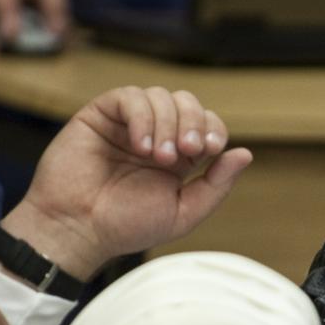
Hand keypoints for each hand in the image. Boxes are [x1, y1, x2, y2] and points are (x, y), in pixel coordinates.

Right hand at [0, 87, 253, 279]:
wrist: (79, 229)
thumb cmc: (127, 226)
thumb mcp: (183, 212)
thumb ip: (216, 185)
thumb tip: (245, 154)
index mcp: (178, 158)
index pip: (207, 125)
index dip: (213, 129)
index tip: (210, 150)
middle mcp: (156, 135)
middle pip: (187, 103)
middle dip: (194, 122)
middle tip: (187, 151)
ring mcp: (128, 123)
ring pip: (160, 96)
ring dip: (167, 123)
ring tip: (157, 157)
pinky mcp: (101, 115)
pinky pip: (129, 97)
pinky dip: (142, 117)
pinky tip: (140, 146)